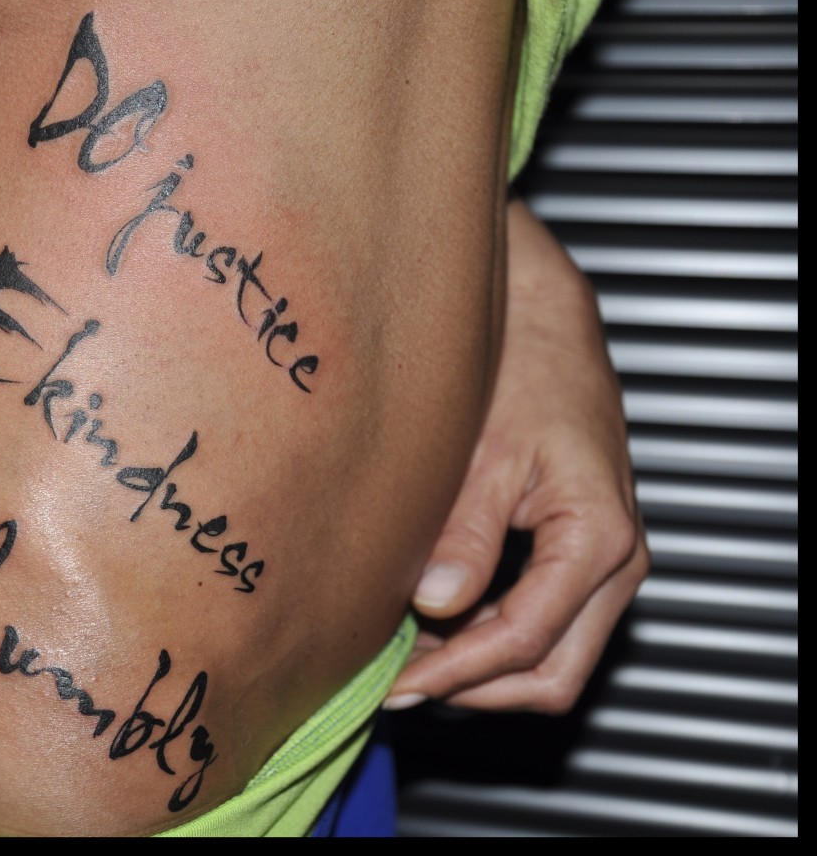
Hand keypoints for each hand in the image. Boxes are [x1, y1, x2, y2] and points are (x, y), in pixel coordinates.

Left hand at [384, 200, 649, 712]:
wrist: (544, 323)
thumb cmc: (523, 369)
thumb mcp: (484, 451)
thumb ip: (465, 533)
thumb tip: (436, 604)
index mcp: (598, 534)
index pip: (524, 640)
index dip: (457, 673)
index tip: (397, 683)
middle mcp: (616, 560)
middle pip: (551, 673)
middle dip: (474, 688)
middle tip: (399, 683)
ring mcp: (604, 562)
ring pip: (551, 657)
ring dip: (481, 670)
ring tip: (408, 658)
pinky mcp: (580, 554)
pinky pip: (544, 623)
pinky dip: (490, 639)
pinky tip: (434, 626)